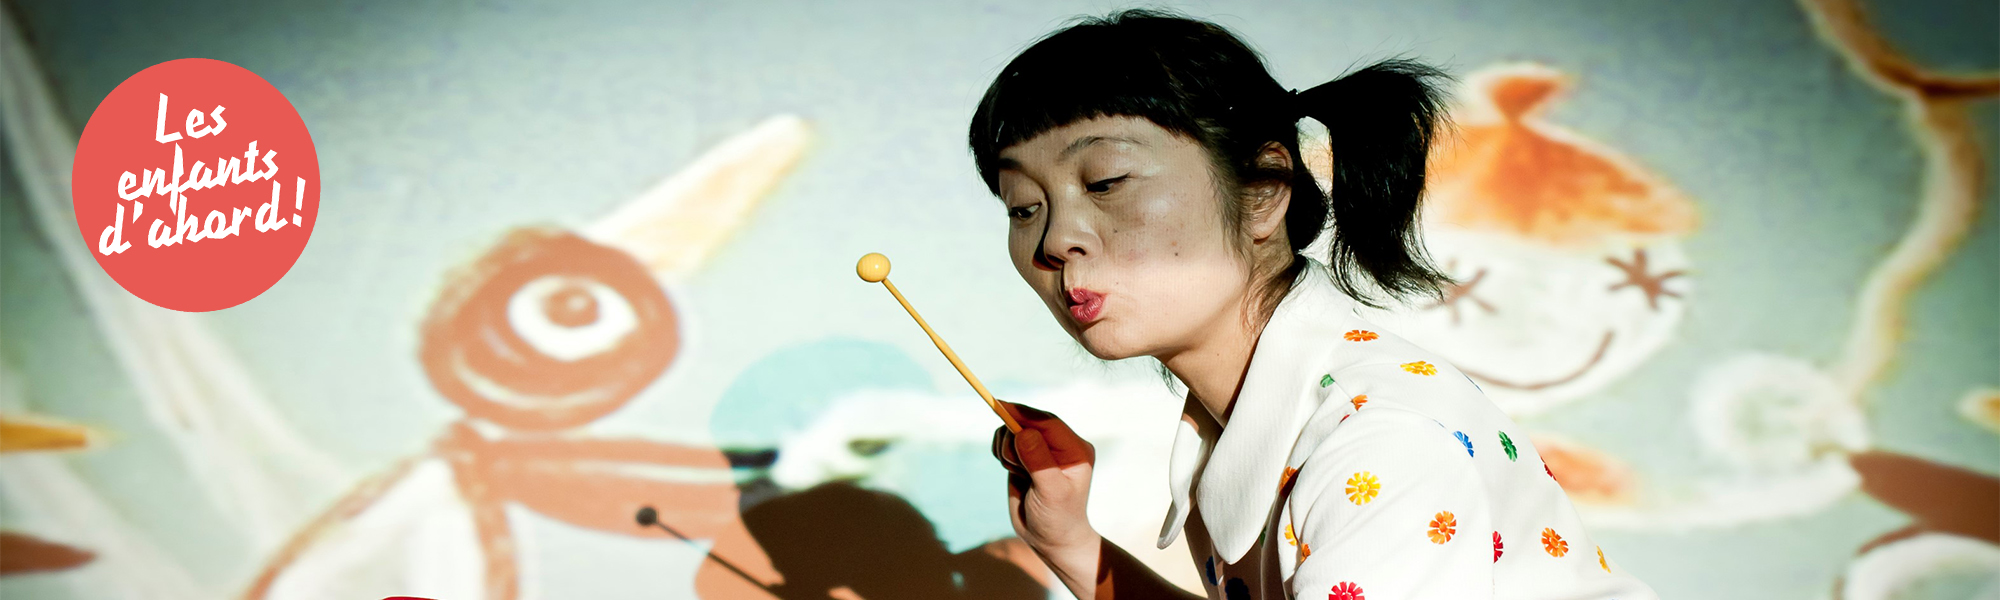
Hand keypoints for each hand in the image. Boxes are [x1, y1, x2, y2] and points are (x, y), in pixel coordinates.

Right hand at [990, 401, 1100, 585]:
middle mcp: (1060, 446)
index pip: (1048, 423)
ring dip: (1007, 449)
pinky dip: (1001, 452)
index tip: (1001, 408)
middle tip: (1015, 467)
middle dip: (1014, 439)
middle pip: (1028, 422)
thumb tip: (1023, 433)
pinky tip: (1012, 471)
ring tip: (1018, 473)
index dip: (1024, 414)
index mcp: (1074, 450)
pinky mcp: (1025, 456)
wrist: (1051, 539)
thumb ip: (1039, 461)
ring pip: (1013, 430)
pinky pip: (1005, 441)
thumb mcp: (1051, 492)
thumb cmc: (1058, 518)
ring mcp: (1041, 450)